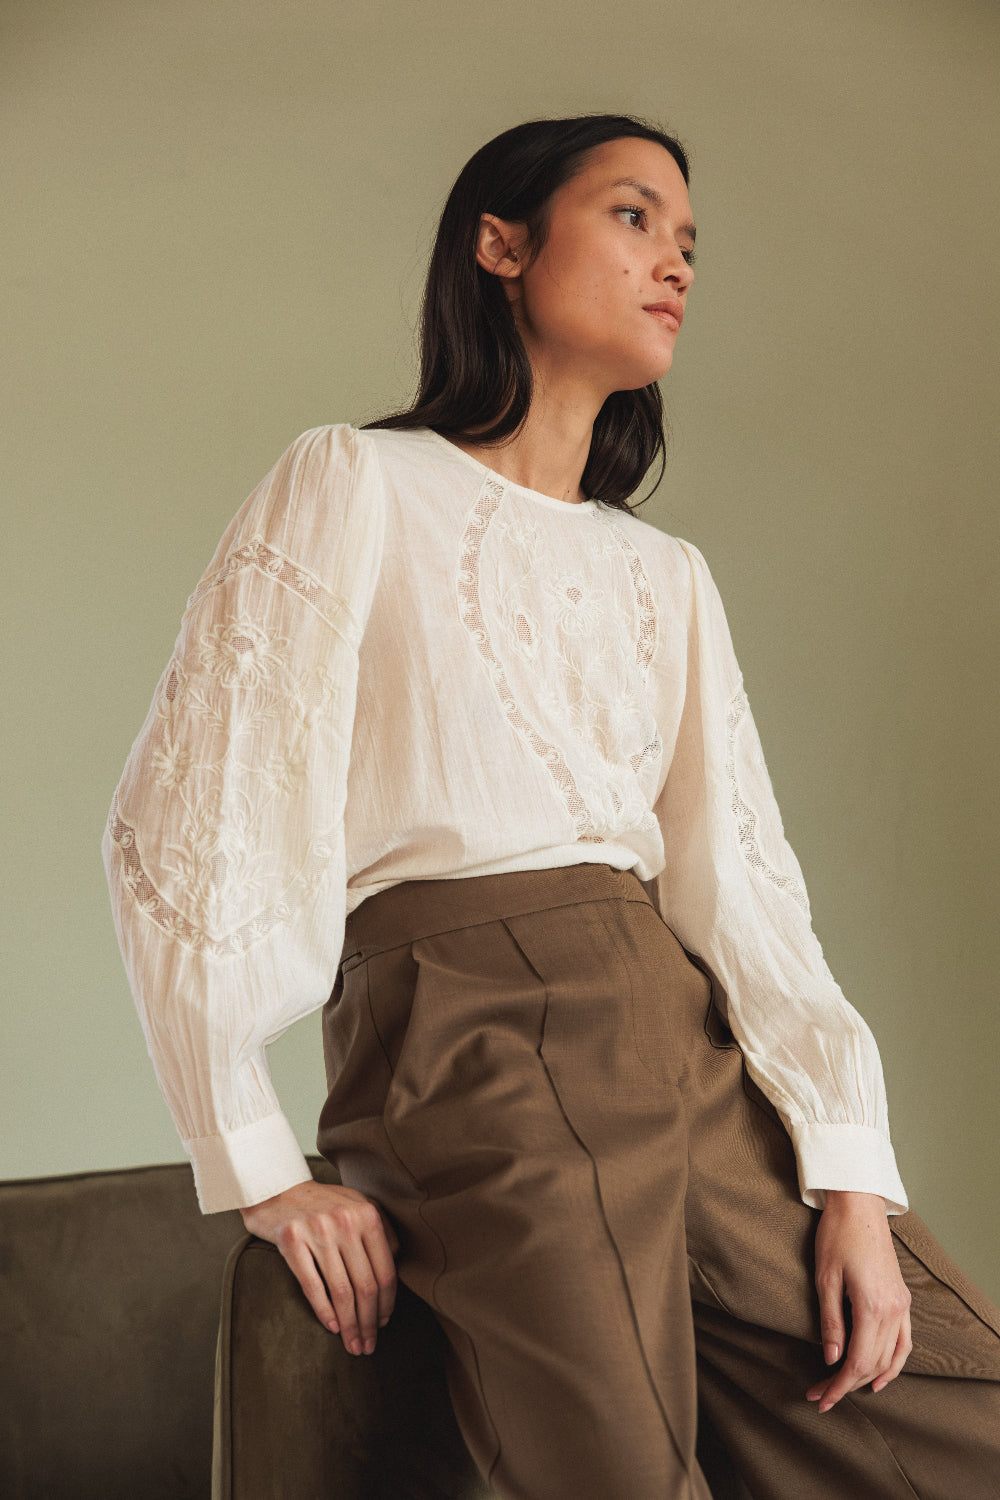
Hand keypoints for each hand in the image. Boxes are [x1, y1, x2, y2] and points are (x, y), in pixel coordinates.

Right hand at [240, 1178, 399, 1355]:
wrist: (277, 1188)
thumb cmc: (322, 1203)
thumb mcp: (358, 1206)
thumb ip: (380, 1231)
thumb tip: (396, 1266)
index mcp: (367, 1214)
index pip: (385, 1270)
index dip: (386, 1304)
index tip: (383, 1323)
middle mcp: (345, 1222)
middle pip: (366, 1285)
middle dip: (369, 1322)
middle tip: (368, 1345)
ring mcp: (318, 1231)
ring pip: (341, 1291)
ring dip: (349, 1325)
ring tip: (352, 1344)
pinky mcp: (291, 1240)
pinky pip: (312, 1285)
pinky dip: (324, 1311)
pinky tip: (332, 1327)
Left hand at [806, 1190, 911, 1411]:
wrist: (859, 1205)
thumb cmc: (837, 1236)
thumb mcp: (825, 1278)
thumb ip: (830, 1322)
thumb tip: (832, 1359)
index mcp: (872, 1306)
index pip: (856, 1361)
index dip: (837, 1384)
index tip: (819, 1398)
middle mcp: (893, 1310)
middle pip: (872, 1363)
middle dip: (845, 1384)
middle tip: (820, 1396)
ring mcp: (902, 1304)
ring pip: (890, 1357)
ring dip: (867, 1378)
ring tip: (844, 1391)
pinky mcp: (903, 1298)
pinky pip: (904, 1341)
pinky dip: (894, 1363)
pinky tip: (881, 1377)